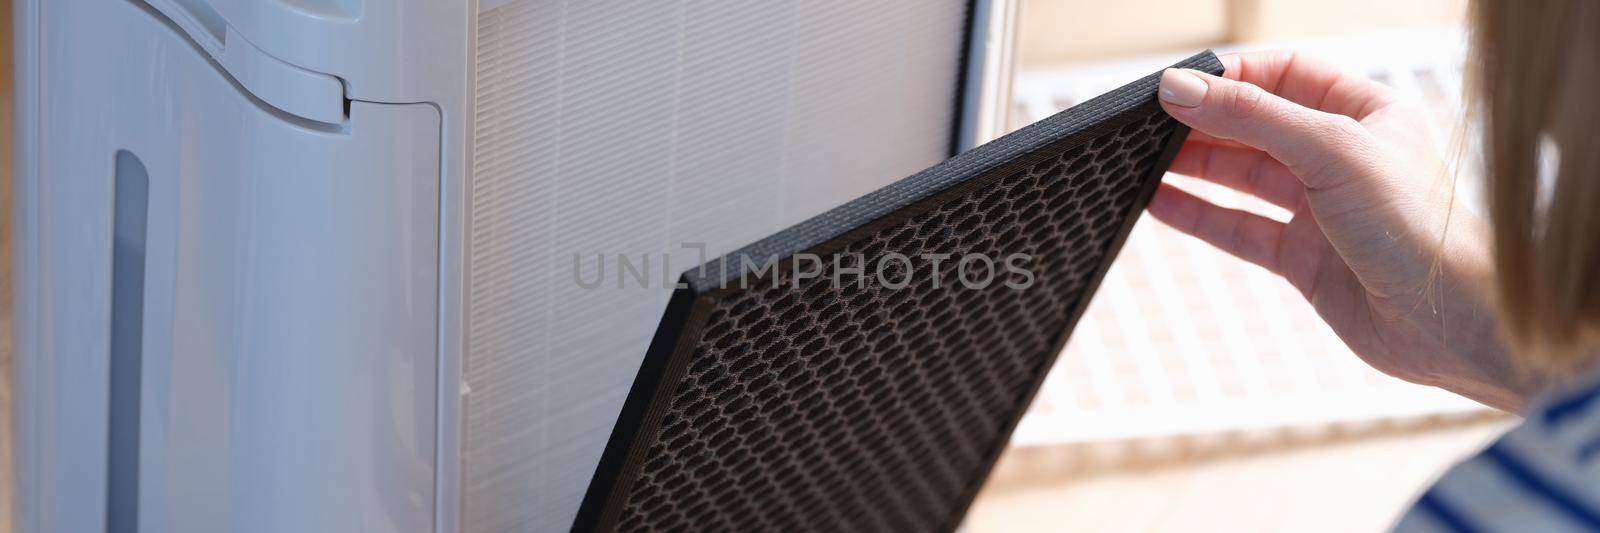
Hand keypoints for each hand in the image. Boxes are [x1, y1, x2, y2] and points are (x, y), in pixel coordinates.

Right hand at [1148, 51, 1543, 411]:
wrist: (1453, 324)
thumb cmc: (1421, 228)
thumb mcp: (1331, 152)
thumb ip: (1251, 118)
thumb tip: (1181, 89)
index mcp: (1366, 113)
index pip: (1286, 74)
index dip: (1233, 76)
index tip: (1182, 85)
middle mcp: (1342, 157)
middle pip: (1255, 125)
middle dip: (1203, 122)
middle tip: (1147, 124)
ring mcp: (1320, 209)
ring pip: (1241, 177)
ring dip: (1192, 167)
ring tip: (1138, 161)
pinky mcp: (1302, 258)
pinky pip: (1238, 227)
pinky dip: (1197, 214)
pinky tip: (1157, 203)